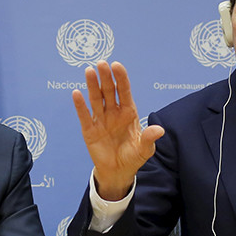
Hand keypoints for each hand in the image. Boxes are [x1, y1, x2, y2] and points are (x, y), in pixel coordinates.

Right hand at [72, 61, 163, 199]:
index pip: (124, 91)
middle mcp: (113, 112)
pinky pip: (84, 116)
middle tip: (101, 63)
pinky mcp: (89, 130)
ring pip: (96, 99)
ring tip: (89, 71)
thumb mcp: (144, 149)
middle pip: (109, 91)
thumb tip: (159, 130)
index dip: (121, 78)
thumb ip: (149, 138)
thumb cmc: (133, 157)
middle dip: (106, 77)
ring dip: (92, 85)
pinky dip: (80, 105)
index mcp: (128, 113)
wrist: (118, 172)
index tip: (117, 65)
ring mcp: (100, 120)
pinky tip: (76, 93)